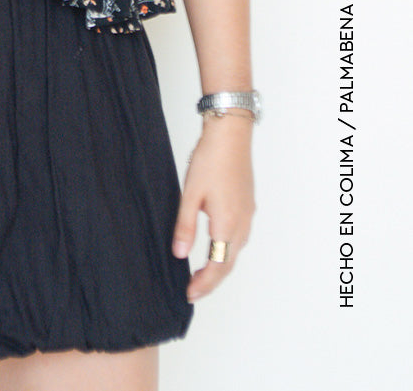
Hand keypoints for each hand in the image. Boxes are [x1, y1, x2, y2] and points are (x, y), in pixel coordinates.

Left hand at [171, 114, 255, 301]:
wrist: (231, 134)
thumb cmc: (211, 159)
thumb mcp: (190, 194)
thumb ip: (185, 227)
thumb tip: (180, 255)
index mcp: (228, 225)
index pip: (217, 267)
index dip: (204, 284)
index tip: (189, 295)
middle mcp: (242, 224)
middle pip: (228, 263)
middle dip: (211, 280)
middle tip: (193, 290)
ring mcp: (248, 214)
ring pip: (235, 250)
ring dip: (220, 265)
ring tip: (201, 272)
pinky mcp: (248, 205)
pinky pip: (239, 237)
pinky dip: (226, 249)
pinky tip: (215, 245)